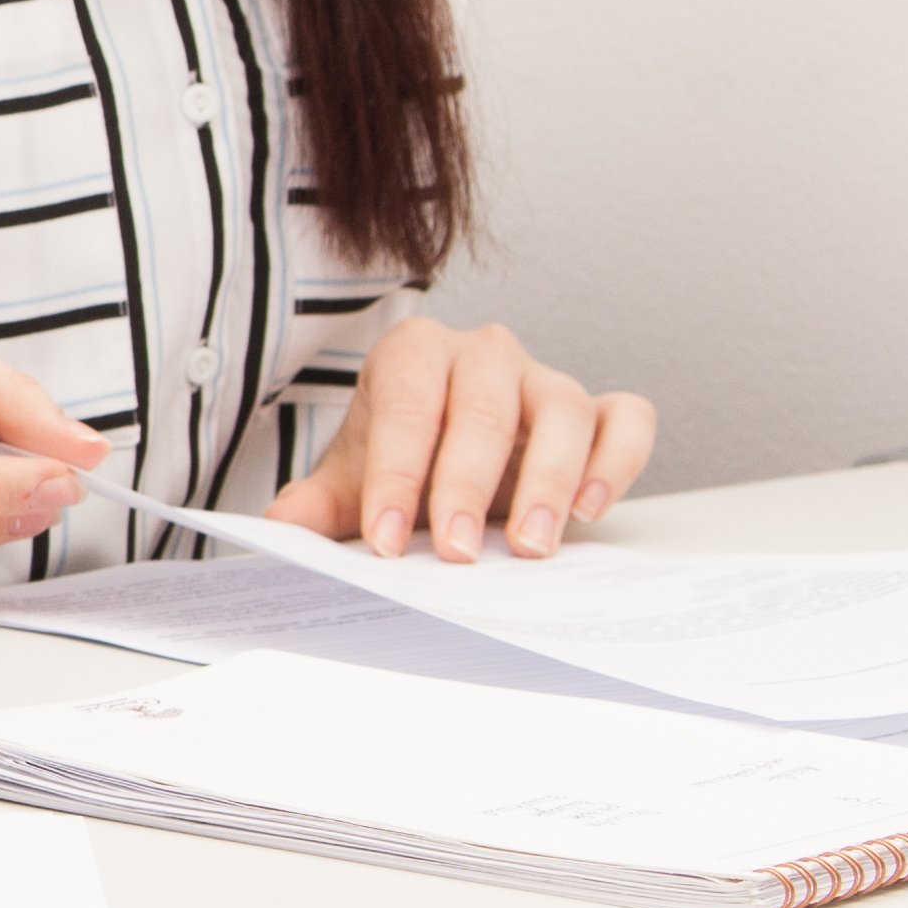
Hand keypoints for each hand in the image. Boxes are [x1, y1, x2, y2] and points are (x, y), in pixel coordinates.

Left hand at [267, 315, 652, 560]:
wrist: (449, 454)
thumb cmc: (404, 461)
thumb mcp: (352, 482)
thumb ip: (318, 504)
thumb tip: (281, 529)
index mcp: (413, 354)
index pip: (405, 406)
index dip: (395, 475)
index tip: (389, 540)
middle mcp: (484, 354)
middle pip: (483, 408)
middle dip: (467, 485)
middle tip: (461, 553)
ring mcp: (546, 379)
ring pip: (563, 408)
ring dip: (551, 480)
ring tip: (533, 545)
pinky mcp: (600, 409)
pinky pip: (626, 419)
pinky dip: (618, 459)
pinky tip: (592, 509)